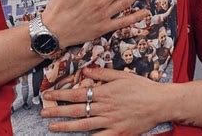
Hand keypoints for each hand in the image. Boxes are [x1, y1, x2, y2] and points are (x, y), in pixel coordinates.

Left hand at [41, 67, 162, 134]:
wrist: (159, 103)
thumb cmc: (140, 87)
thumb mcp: (121, 75)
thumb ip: (102, 74)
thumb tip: (85, 72)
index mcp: (104, 92)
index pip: (77, 94)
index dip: (61, 94)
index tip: (47, 95)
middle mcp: (104, 107)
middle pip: (76, 110)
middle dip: (57, 111)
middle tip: (42, 112)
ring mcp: (110, 122)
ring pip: (83, 125)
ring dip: (66, 126)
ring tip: (52, 126)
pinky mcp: (118, 133)